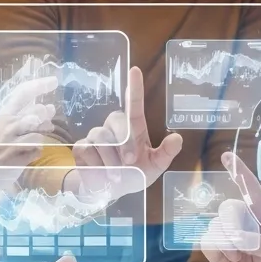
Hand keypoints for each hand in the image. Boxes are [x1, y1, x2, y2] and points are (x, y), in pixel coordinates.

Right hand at [0, 75, 57, 169]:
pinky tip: (29, 154)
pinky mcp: (18, 157)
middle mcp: (9, 124)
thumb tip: (48, 108)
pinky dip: (36, 152)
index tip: (54, 81)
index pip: (23, 93)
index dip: (40, 85)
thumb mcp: (4, 127)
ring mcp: (13, 141)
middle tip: (47, 123)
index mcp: (4, 114)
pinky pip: (37, 150)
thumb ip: (23, 117)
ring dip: (42, 135)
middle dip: (46, 116)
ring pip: (39, 132)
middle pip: (37, 111)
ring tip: (35, 140)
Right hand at [66, 67, 181, 199]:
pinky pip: (88, 150)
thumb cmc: (134, 174)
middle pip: (117, 121)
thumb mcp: (154, 166)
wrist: (109, 191)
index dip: (134, 87)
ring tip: (116, 176)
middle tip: (129, 162)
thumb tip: (178, 138)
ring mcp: (96, 135)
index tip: (135, 70)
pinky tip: (100, 173)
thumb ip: (165, 153)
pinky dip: (97, 166)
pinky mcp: (82, 147)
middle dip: (124, 142)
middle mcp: (114, 127)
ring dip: (111, 161)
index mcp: (134, 128)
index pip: (134, 103)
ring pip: (102, 139)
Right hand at [198, 152, 260, 261]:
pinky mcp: (217, 250)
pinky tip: (232, 259)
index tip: (226, 156)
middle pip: (228, 209)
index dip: (238, 171)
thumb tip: (238, 238)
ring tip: (240, 256)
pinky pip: (207, 242)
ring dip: (227, 243)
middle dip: (232, 226)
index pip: (249, 188)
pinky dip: (218, 250)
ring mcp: (228, 234)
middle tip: (244, 244)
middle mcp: (242, 220)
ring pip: (216, 226)